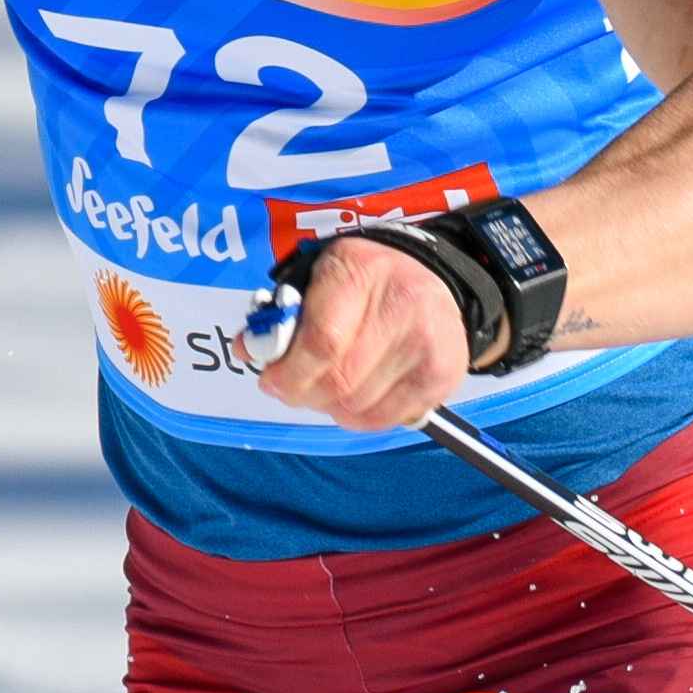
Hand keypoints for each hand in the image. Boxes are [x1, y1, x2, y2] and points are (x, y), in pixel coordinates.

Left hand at [252, 234, 472, 430]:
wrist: (432, 276)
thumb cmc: (362, 280)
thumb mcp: (318, 277)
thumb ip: (282, 313)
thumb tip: (249, 349)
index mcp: (361, 273)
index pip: (322, 342)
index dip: (288, 373)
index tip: (270, 380)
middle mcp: (402, 307)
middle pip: (339, 382)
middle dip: (303, 394)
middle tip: (292, 389)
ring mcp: (428, 345)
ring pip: (357, 408)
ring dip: (329, 406)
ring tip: (328, 385)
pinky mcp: (443, 375)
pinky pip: (382, 420)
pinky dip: (357, 417)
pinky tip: (355, 394)